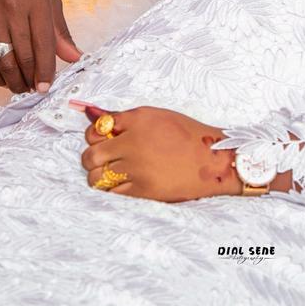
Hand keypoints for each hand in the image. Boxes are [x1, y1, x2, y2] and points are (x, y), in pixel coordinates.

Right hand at [0, 0, 81, 93]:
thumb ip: (59, 29)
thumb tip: (74, 56)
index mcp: (35, 2)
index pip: (44, 43)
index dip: (46, 69)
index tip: (47, 86)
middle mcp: (12, 10)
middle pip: (23, 55)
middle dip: (31, 78)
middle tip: (36, 89)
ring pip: (2, 60)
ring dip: (13, 79)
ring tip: (22, 87)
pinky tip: (3, 79)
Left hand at [79, 105, 242, 200]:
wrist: (212, 161)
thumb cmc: (189, 136)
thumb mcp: (159, 117)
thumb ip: (128, 119)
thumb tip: (93, 114)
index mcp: (139, 119)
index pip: (98, 126)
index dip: (96, 134)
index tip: (102, 138)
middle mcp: (134, 141)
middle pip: (92, 152)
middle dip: (93, 156)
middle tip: (102, 158)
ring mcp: (136, 167)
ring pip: (96, 175)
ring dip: (98, 174)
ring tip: (110, 173)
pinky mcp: (141, 188)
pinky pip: (111, 191)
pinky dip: (112, 188)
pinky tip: (122, 183)